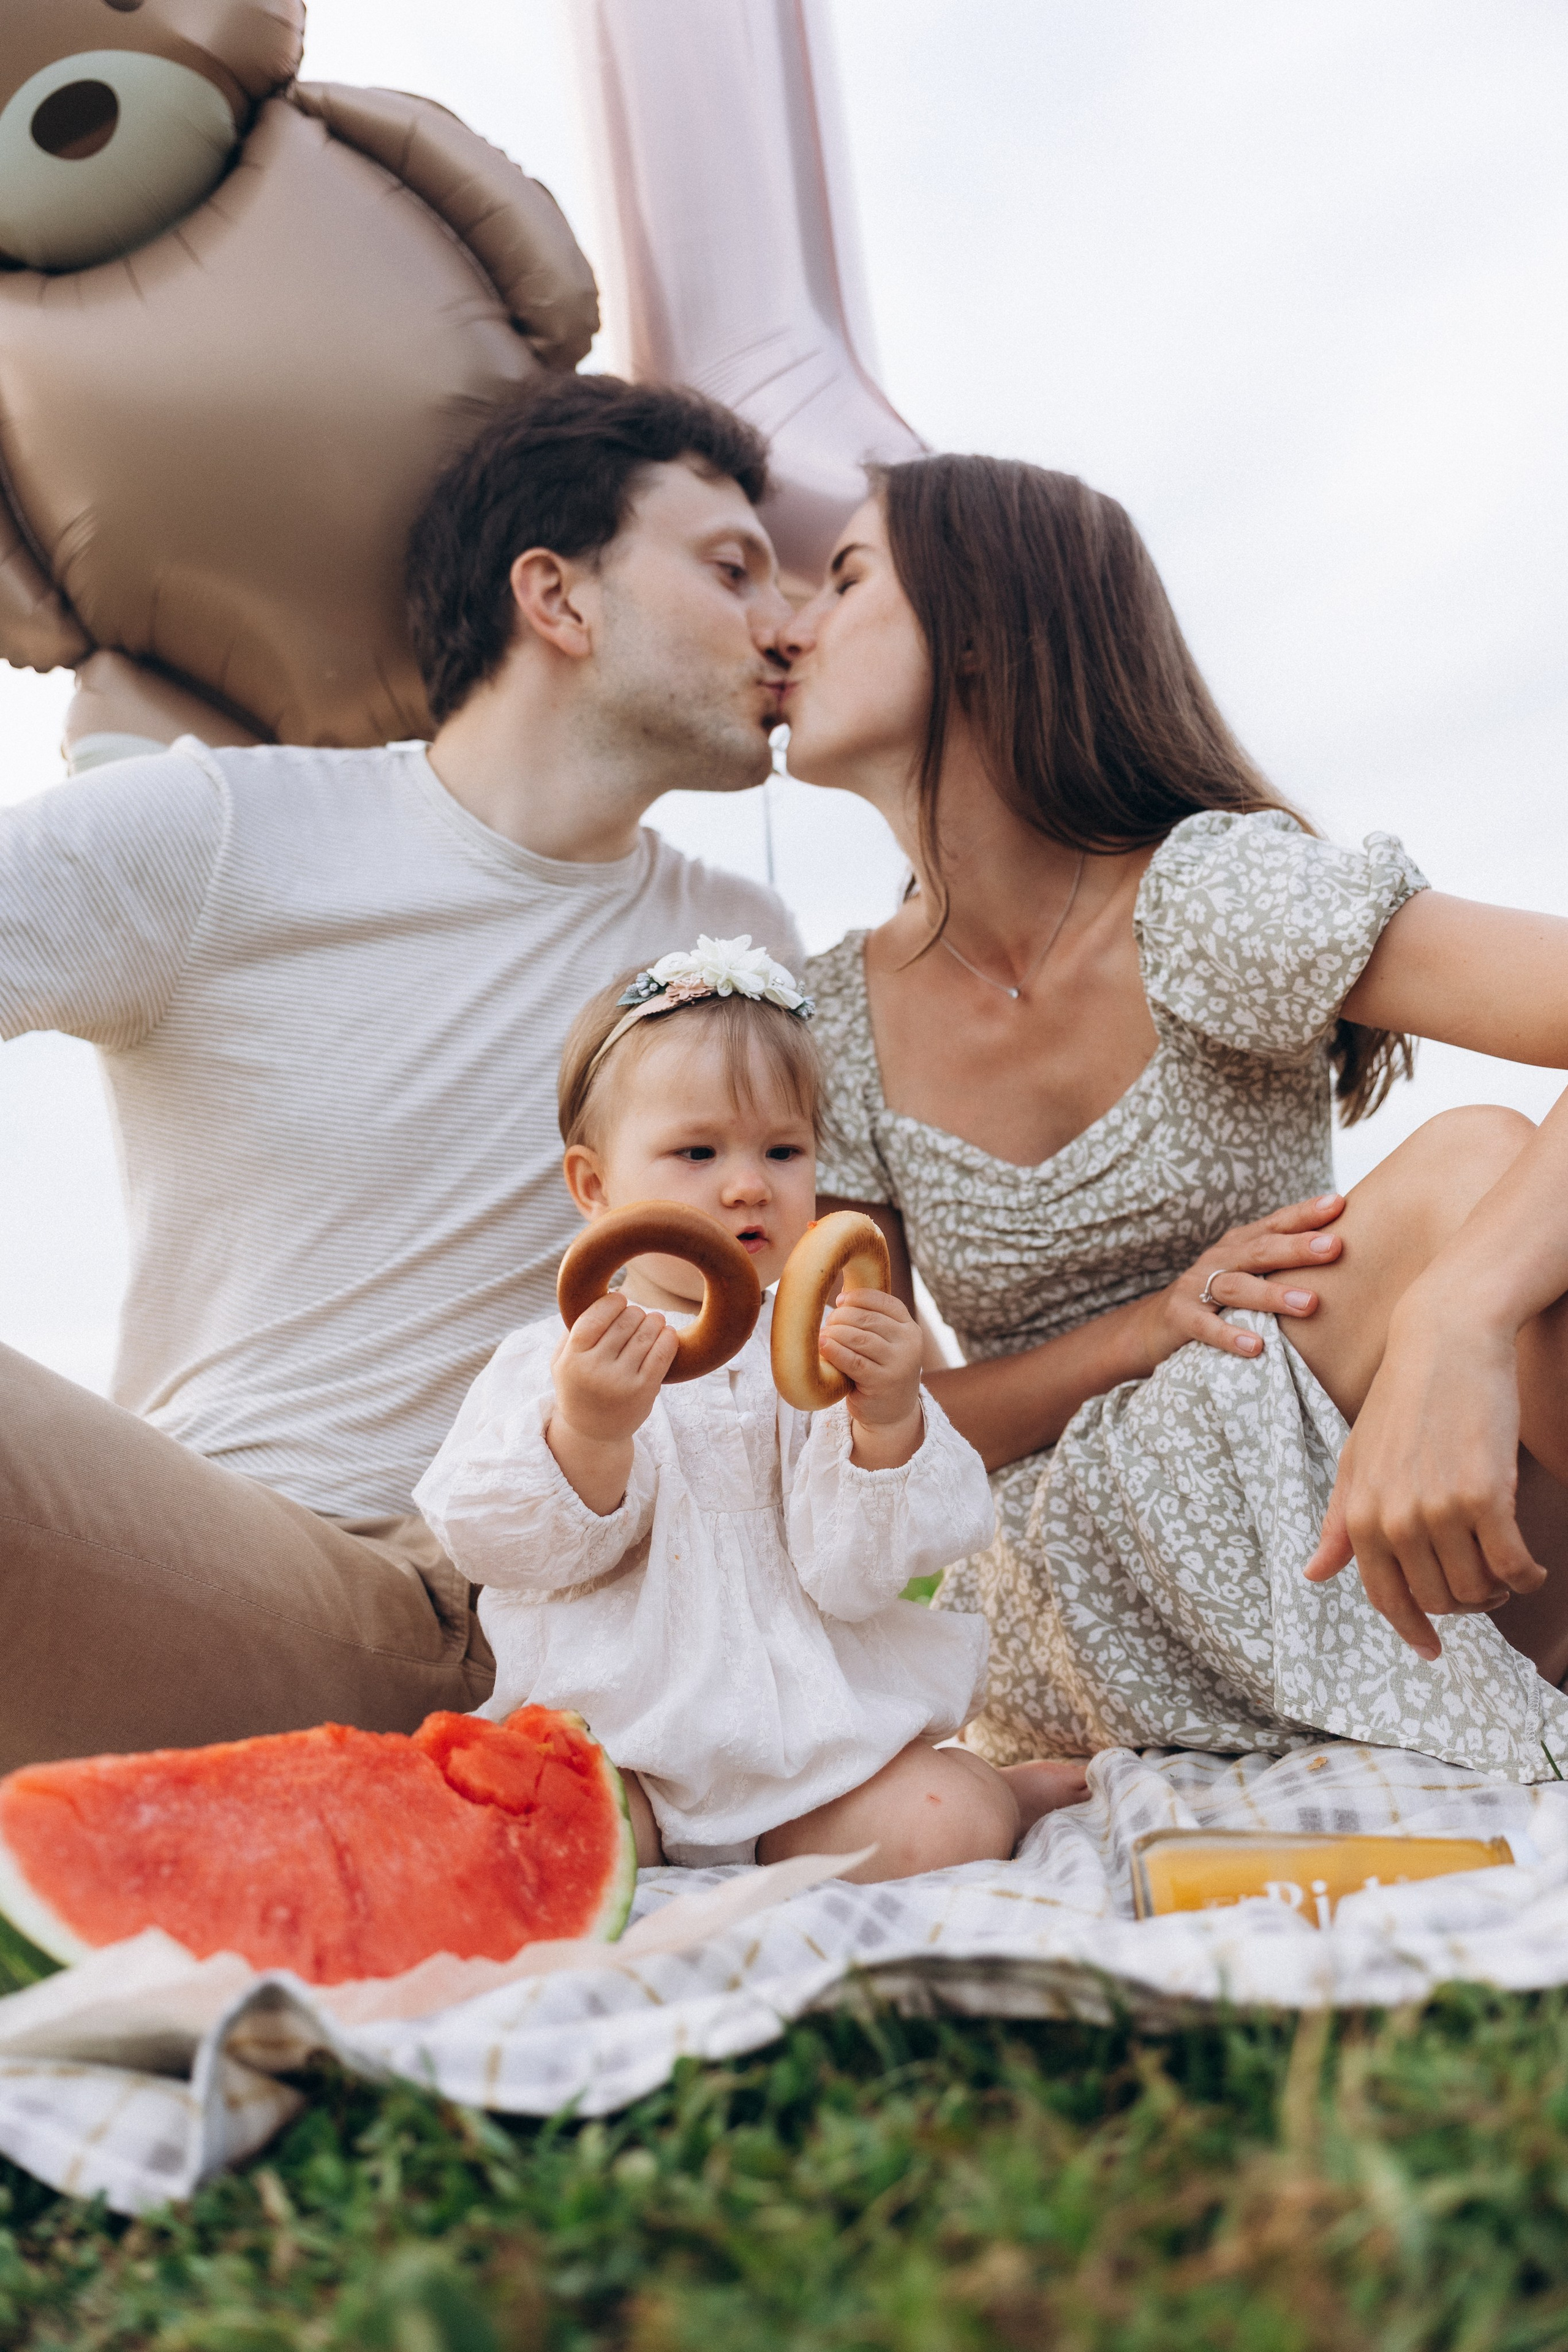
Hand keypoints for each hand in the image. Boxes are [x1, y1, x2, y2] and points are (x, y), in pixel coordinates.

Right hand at [548, 1294, 678, 1512]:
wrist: (593, 1433)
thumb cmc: (578, 1386)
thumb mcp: (560, 1362)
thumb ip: (571, 1331)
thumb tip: (599, 1297)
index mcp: (572, 1359)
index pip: (595, 1317)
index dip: (611, 1302)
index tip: (620, 1299)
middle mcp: (595, 1370)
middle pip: (624, 1322)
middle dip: (634, 1312)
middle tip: (637, 1314)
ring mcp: (621, 1382)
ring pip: (646, 1334)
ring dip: (654, 1321)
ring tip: (655, 1320)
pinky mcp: (644, 1391)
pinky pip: (663, 1353)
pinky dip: (668, 1337)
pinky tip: (667, 1333)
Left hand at [820, 1286, 924, 1467]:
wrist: (892, 1413)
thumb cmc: (880, 1371)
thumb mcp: (885, 1344)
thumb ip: (871, 1322)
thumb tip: (840, 1297)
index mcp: (910, 1328)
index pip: (885, 1302)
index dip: (859, 1297)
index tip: (839, 1301)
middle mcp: (909, 1344)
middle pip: (868, 1319)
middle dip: (842, 1317)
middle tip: (827, 1323)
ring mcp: (898, 1364)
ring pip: (859, 1338)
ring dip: (835, 1333)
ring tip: (822, 1336)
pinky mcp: (881, 1383)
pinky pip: (853, 1361)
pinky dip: (834, 1351)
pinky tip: (822, 1346)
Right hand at [1129, 1193, 1346, 1372]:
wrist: (1156, 1323)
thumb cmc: (1218, 1297)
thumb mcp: (1247, 1272)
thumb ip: (1282, 1263)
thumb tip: (1342, 1252)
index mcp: (1240, 1245)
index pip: (1276, 1224)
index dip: (1305, 1213)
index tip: (1339, 1204)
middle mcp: (1220, 1259)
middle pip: (1260, 1250)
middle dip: (1297, 1248)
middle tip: (1333, 1248)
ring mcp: (1197, 1287)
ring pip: (1237, 1287)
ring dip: (1273, 1295)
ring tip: (1309, 1304)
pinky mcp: (1181, 1318)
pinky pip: (1206, 1327)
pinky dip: (1230, 1335)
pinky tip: (1256, 1346)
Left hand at [1304, 1293, 1544, 1659]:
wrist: (1446, 1342)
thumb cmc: (1401, 1400)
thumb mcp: (1357, 1460)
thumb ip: (1339, 1522)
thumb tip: (1314, 1573)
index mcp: (1361, 1515)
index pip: (1384, 1598)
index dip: (1411, 1630)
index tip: (1430, 1649)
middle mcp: (1395, 1520)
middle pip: (1438, 1600)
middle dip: (1464, 1605)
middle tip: (1483, 1585)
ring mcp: (1439, 1510)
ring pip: (1477, 1590)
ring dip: (1497, 1590)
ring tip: (1506, 1569)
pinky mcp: (1485, 1496)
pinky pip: (1512, 1565)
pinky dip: (1527, 1575)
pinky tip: (1531, 1566)